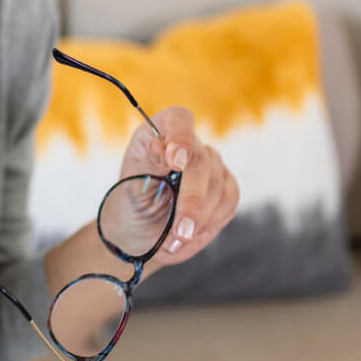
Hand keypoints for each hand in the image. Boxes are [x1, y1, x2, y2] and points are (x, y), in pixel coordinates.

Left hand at [117, 107, 240, 277]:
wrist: (142, 234)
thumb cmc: (132, 206)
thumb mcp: (131, 188)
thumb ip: (149, 165)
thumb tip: (159, 146)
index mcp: (157, 134)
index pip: (178, 119)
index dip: (181, 136)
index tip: (177, 162)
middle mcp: (187, 144)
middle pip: (200, 162)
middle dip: (191, 201)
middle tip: (179, 230)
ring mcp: (209, 164)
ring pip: (218, 186)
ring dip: (198, 219)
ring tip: (174, 240)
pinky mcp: (225, 187)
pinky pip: (229, 202)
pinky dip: (210, 222)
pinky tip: (190, 234)